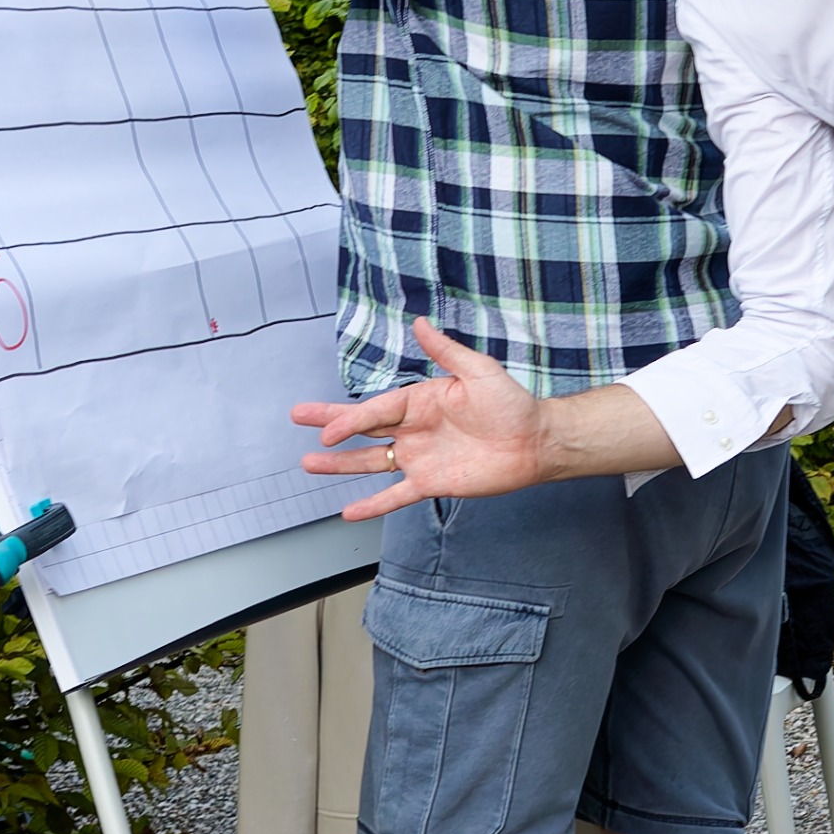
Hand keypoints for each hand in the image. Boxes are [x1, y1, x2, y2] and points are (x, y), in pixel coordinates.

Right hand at [292, 320, 547, 517]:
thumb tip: (420, 322)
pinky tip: (349, 511)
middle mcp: (414, 428)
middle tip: (299, 417)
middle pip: (363, 427)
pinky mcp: (432, 483)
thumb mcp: (478, 371)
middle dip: (330, 424)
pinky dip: (373, 505)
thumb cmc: (511, 403)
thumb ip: (446, 351)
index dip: (348, 419)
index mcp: (421, 400)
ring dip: (340, 464)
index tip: (324, 428)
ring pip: (370, 461)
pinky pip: (396, 495)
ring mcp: (419, 457)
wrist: (535, 442)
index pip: (376, 409)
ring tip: (310, 464)